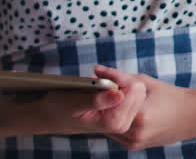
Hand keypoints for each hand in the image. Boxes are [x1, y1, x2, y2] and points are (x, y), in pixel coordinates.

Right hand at [31, 81, 146, 136]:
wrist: (56, 116)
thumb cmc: (61, 108)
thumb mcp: (74, 102)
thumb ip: (97, 100)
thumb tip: (119, 94)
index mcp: (113, 122)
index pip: (132, 89)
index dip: (117, 75)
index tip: (98, 71)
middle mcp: (123, 124)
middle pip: (138, 88)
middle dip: (120, 78)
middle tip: (98, 75)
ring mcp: (125, 121)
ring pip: (138, 88)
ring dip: (121, 80)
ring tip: (100, 82)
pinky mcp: (125, 115)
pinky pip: (134, 91)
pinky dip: (121, 83)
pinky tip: (106, 87)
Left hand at [92, 65, 195, 150]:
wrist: (191, 116)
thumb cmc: (170, 96)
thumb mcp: (145, 82)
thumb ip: (118, 76)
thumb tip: (96, 69)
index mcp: (140, 115)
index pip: (108, 104)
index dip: (100, 94)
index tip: (96, 84)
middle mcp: (136, 133)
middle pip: (106, 118)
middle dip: (103, 105)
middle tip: (100, 92)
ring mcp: (135, 143)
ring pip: (109, 127)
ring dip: (108, 114)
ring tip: (109, 100)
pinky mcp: (134, 146)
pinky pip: (116, 133)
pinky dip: (116, 122)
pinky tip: (120, 112)